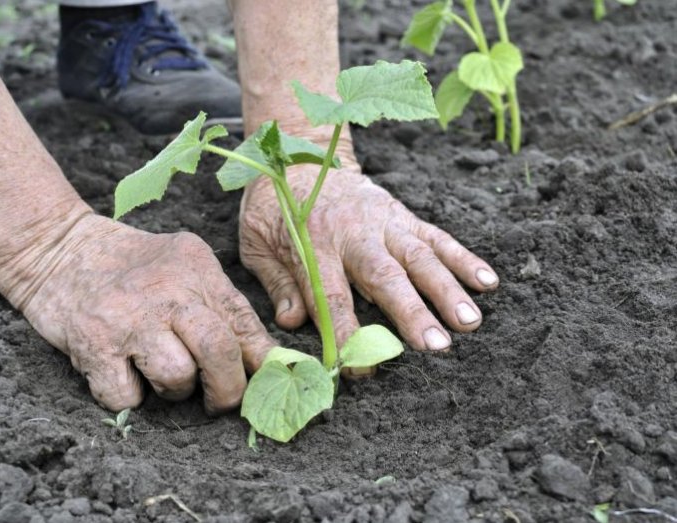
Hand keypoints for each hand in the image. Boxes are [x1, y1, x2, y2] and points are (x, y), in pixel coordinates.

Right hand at [17, 214, 275, 412]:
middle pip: (218, 352)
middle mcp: (166, 292)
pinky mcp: (93, 345)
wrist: (58, 250)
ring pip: (177, 378)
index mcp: (196, 270)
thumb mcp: (184, 267)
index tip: (264, 382)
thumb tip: (265, 360)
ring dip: (174, 391)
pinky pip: (127, 398)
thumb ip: (221, 305)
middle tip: (219, 399)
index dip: (262, 361)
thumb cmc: (131, 268)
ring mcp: (129, 319)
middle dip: (227, 389)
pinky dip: (128, 397)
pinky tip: (122, 373)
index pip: (244, 322)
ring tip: (159, 372)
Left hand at [239, 163, 497, 363]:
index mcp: (313, 243)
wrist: (299, 156)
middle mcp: (354, 232)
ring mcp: (384, 222)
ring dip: (447, 290)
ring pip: (420, 257)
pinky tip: (488, 282)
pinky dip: (463, 258)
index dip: (345, 334)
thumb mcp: (257, 244)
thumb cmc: (275, 208)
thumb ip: (277, 283)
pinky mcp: (403, 215)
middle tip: (436, 346)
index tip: (358, 369)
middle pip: (385, 277)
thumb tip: (292, 323)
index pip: (331, 295)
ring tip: (470, 322)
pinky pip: (437, 237)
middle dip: (412, 313)